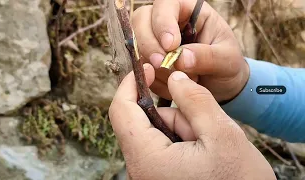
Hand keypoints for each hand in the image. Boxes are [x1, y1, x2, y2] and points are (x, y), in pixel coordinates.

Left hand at [109, 64, 274, 179]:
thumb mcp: (222, 134)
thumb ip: (195, 100)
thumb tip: (175, 78)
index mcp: (148, 159)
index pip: (121, 111)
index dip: (132, 84)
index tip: (150, 68)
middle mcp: (140, 169)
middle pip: (143, 121)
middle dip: (173, 114)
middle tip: (202, 126)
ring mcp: (149, 173)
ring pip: (156, 132)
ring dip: (181, 128)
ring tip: (207, 145)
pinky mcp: (159, 175)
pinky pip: (163, 145)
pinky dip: (181, 140)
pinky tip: (202, 153)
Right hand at [132, 0, 248, 101]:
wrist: (222, 87)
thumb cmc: (227, 65)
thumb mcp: (227, 59)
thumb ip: (207, 56)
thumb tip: (181, 59)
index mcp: (189, 11)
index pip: (166, 4)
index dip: (163, 22)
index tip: (170, 45)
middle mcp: (168, 23)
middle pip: (141, 20)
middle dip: (148, 43)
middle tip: (161, 64)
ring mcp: (155, 43)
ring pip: (136, 45)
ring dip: (152, 66)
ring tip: (179, 79)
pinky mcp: (149, 63)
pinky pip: (140, 70)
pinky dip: (153, 81)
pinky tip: (172, 88)